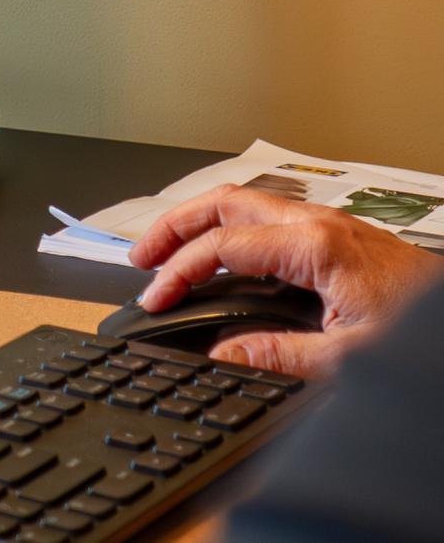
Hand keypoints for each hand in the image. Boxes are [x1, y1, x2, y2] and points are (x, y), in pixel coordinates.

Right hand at [129, 183, 437, 377]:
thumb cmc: (420, 329)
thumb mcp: (349, 356)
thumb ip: (281, 356)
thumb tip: (223, 354)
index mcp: (313, 245)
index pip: (223, 247)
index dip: (180, 272)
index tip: (155, 299)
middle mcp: (316, 221)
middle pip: (224, 202)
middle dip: (174, 224)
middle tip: (141, 255)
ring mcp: (327, 223)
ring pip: (245, 202)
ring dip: (200, 221)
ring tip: (168, 248)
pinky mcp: (336, 235)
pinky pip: (267, 216)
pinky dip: (230, 228)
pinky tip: (223, 252)